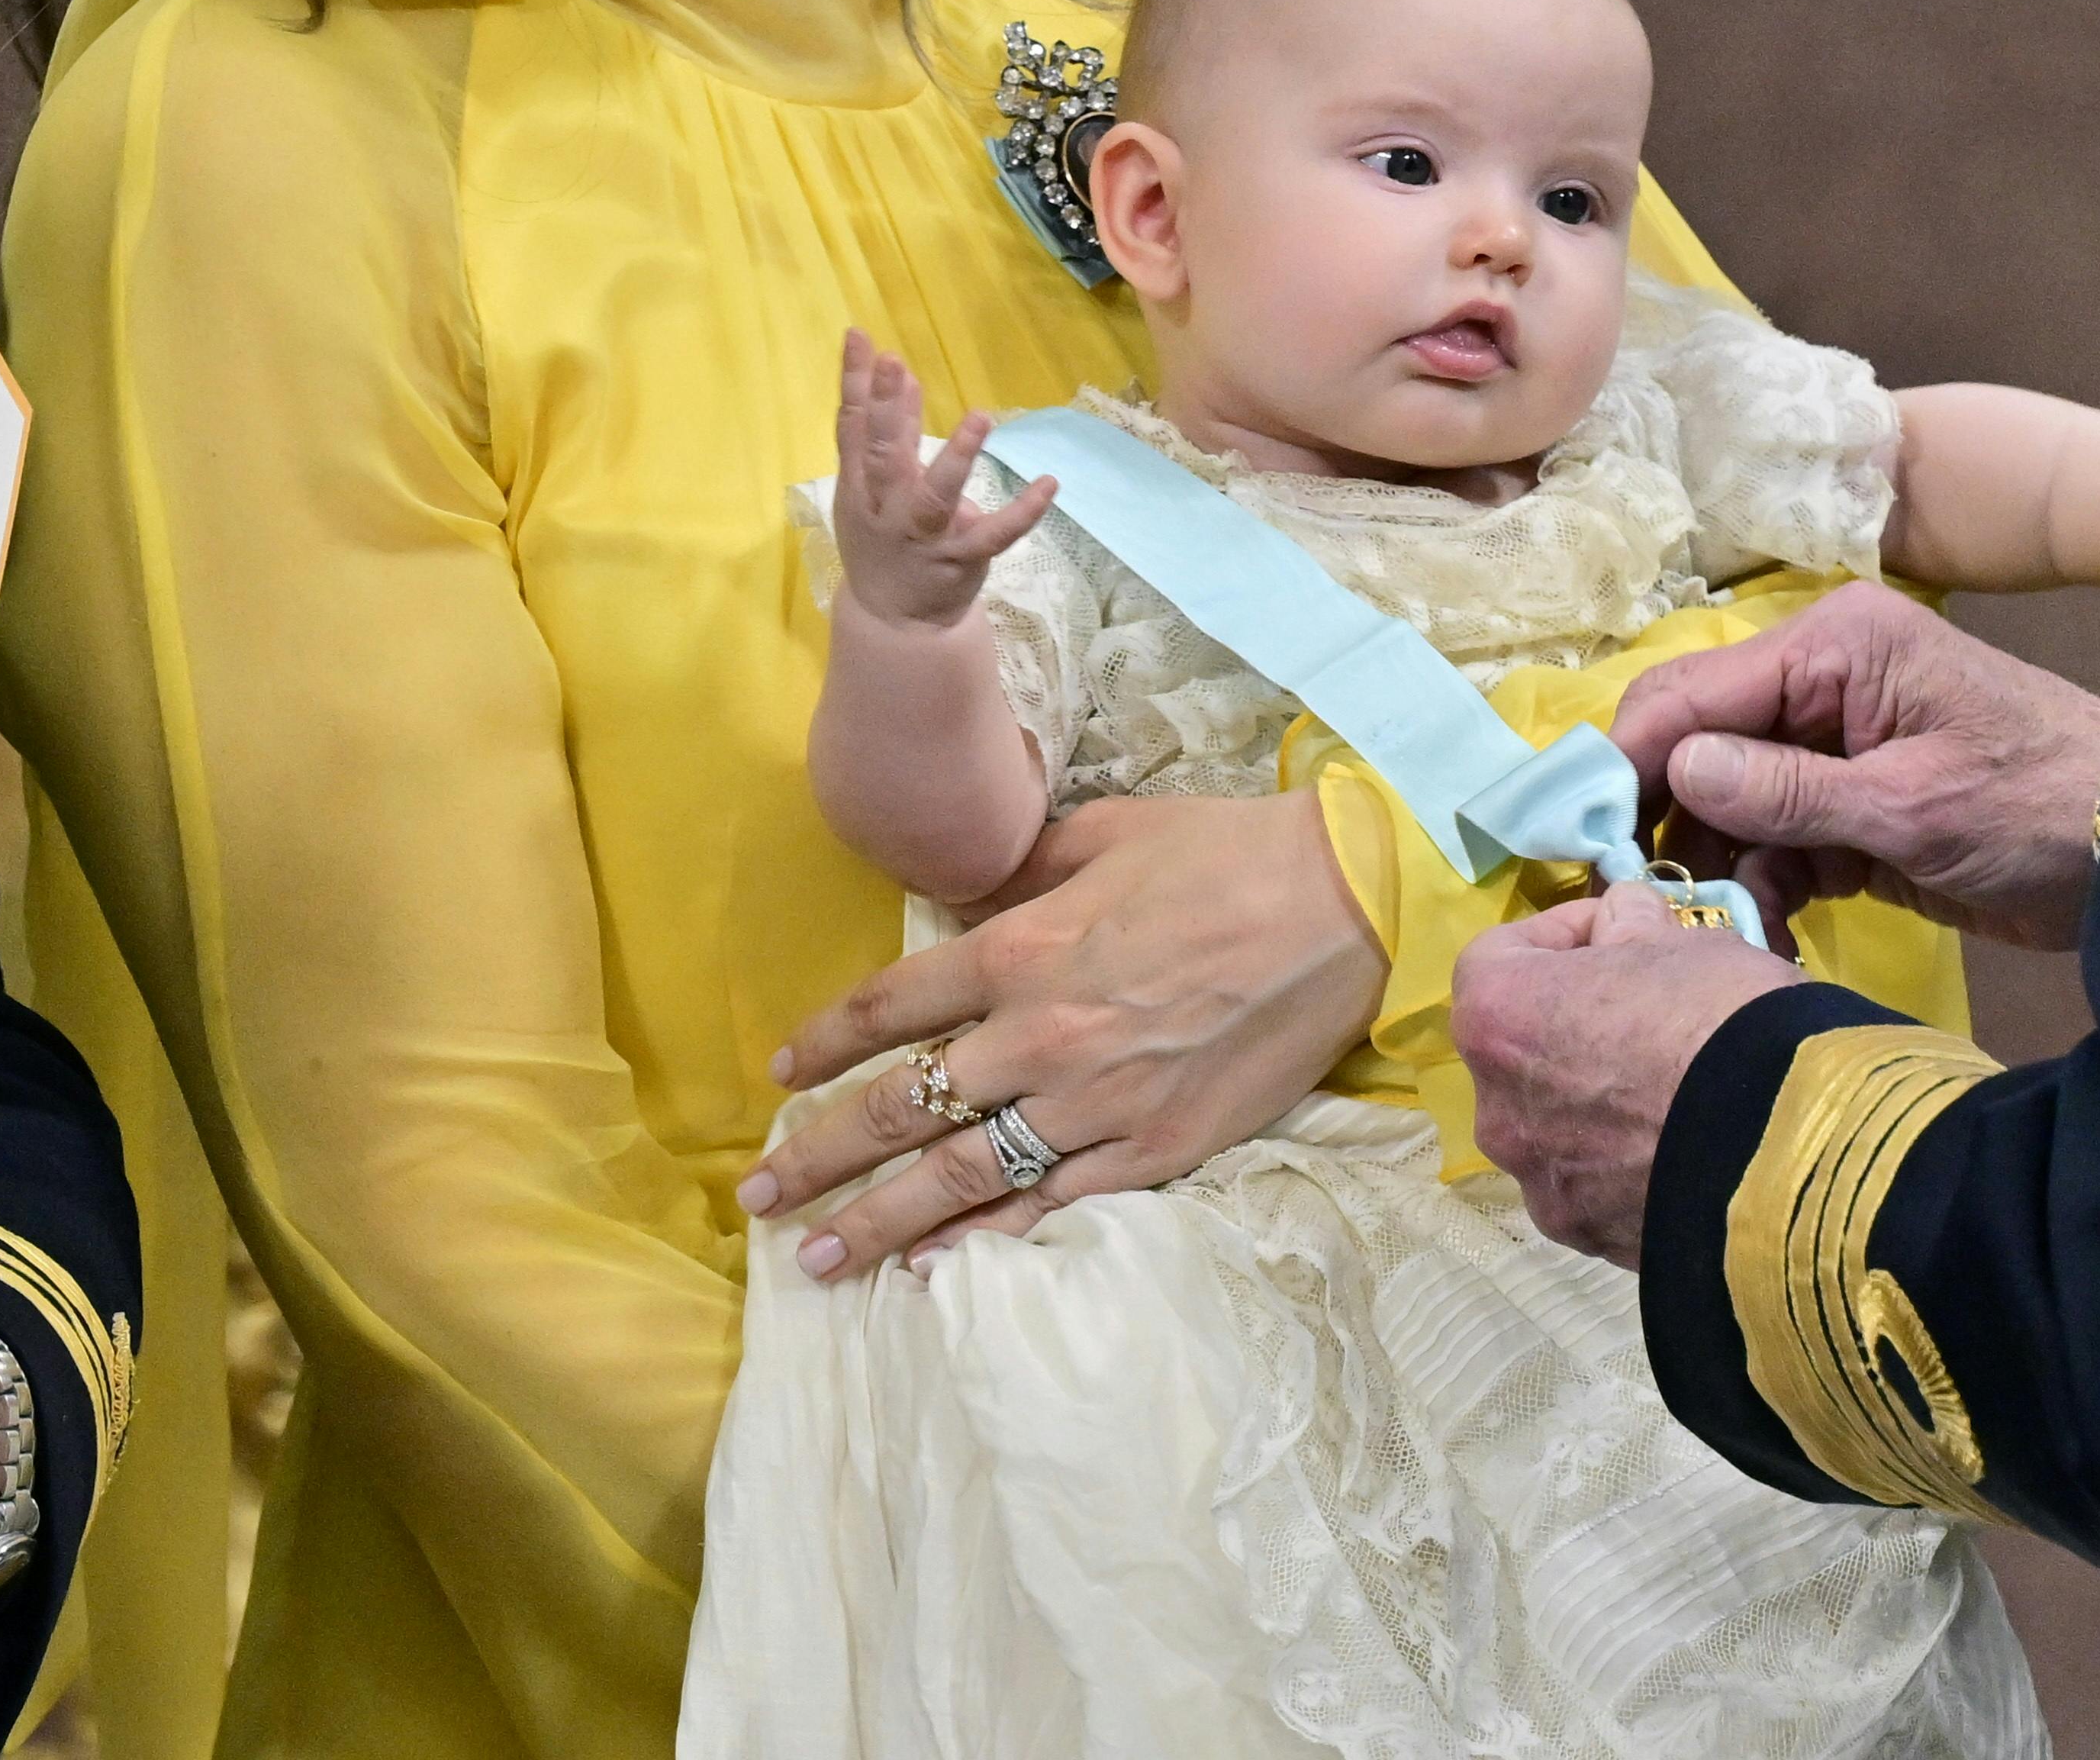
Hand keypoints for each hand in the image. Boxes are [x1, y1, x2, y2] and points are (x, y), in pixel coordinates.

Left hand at [739, 790, 1385, 1276]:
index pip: (892, 1008)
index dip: (825, 1045)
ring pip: (962, 1177)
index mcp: (1021, 950)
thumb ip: (1023, 871)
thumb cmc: (1224, 855)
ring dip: (879, 1224)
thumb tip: (973, 898)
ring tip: (817, 1262)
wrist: (1343, 910)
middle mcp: (1041, 1036)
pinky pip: (1050, 1207)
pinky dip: (985, 1239)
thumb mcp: (1105, 833)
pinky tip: (931, 1266)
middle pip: (903, 1110)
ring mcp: (1097, 1105)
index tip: (780, 1080)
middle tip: (756, 1201)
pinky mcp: (1155, 1152)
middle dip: (820, 1160)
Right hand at [828, 331, 1044, 629]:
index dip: (856, 383)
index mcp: (860, 487)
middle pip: (883, 456)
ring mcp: (923, 536)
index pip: (853, 427)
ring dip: (957, 458)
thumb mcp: (871, 488)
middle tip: (895, 364)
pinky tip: (1048, 484)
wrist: (894, 623)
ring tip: (979, 417)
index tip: (861, 337)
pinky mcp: (961, 559)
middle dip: (887, 411)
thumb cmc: (881, 539)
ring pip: (936, 497)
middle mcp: (886, 509)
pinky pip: (994, 535)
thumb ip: (891, 431)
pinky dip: (1021, 512)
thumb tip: (903, 373)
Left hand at [1450, 888, 1804, 1261]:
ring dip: (1601, 1101)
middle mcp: (1497, 1109)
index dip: (1562, 935)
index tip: (1621, 932)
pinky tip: (1691, 1149)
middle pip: (1525, 1051)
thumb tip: (1620, 926)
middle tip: (1653, 1010)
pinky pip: (1597, 1187)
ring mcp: (1540, 1185)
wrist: (1789, 1154)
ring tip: (1679, 1087)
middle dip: (1580, 1024)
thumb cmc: (1719, 1020)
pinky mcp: (1589, 1241)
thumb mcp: (1681, 941)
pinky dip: (1628, 1166)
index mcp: (1499, 1019)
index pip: (1499, 957)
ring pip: (1559, 1126)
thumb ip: (1630, 929)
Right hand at [1617, 583, 2099, 950]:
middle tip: (1633, 902)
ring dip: (1714, 867)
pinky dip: (1761, 890)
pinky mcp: (1853, 809)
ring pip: (1727, 802)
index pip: (1692, 692)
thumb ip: (1789, 791)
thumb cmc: (2043, 808)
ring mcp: (1836, 748)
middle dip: (1662, 819)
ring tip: (1713, 933)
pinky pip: (1773, 843)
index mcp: (1835, 647)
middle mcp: (1823, 683)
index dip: (1626, 760)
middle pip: (1698, 743)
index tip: (1575, 836)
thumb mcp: (1914, 807)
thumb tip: (1675, 768)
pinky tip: (1761, 939)